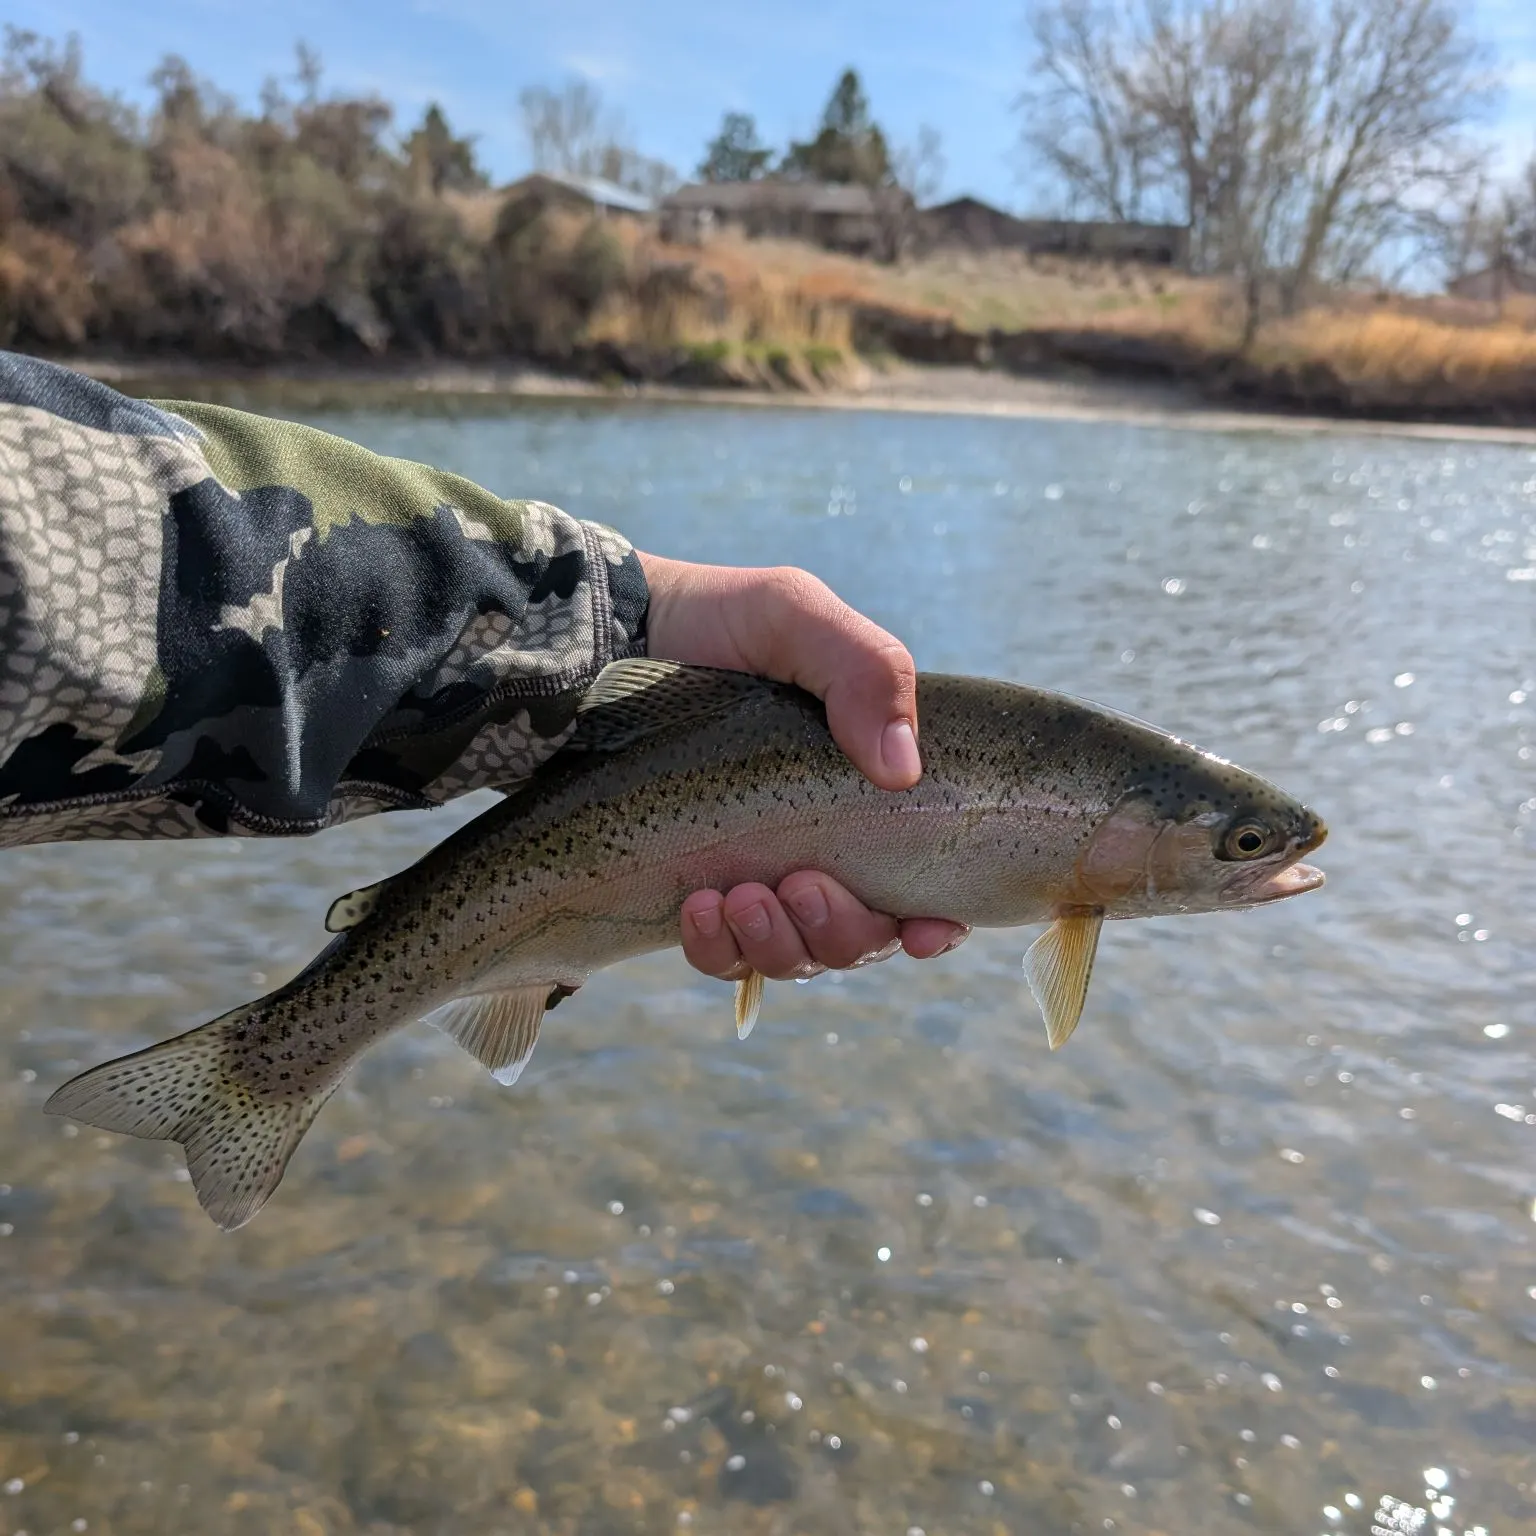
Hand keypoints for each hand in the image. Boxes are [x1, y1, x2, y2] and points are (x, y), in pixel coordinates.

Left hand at [636, 554, 968, 981]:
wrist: (616, 634)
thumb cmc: (721, 622)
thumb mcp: (797, 617)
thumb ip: (866, 671)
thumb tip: (904, 770)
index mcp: (866, 792)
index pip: (921, 886)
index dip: (933, 925)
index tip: (927, 928)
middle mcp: (821, 847)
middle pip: (860, 937)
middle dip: (842, 932)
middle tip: (799, 884)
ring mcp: (758, 874)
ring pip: (795, 957)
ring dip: (780, 944)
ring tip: (741, 895)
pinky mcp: (696, 891)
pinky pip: (722, 957)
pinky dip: (718, 948)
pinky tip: (698, 905)